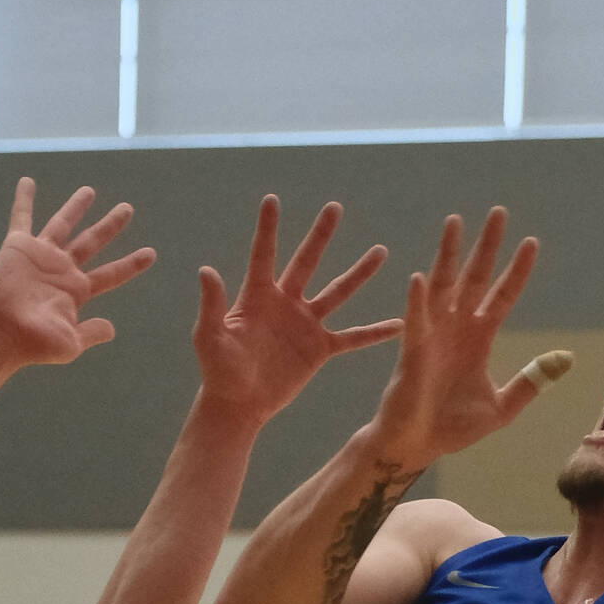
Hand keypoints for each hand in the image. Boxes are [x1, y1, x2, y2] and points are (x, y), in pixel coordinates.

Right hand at [0, 179, 155, 370]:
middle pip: (93, 242)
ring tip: (90, 190)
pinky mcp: (18, 247)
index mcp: (77, 291)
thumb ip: (92, 332)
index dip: (131, 264)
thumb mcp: (71, 343)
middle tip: (127, 209)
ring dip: (76, 206)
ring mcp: (41, 257)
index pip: (111, 274)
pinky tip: (27, 182)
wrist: (1, 335)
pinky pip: (22, 218)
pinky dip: (24, 200)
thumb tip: (112, 329)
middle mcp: (62, 270)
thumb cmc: (34, 345)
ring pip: (63, 224)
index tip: (151, 253)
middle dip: (110, 225)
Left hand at [192, 197, 397, 424]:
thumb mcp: (209, 336)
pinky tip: (398, 323)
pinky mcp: (319, 350)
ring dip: (359, 273)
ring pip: (337, 292)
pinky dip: (374, 332)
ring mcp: (305, 324)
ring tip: (381, 252)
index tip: (271, 199)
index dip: (268, 228)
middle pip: (307, 261)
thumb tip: (206, 270)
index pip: (264, 254)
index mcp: (258, 296)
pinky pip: (352, 337)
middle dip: (321, 235)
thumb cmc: (219, 371)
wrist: (238, 404)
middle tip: (334, 207)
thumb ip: (212, 304)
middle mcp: (286, 303)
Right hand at [369, 208, 551, 468]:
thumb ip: (531, 381)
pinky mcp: (413, 352)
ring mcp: (433, 336)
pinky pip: (415, 321)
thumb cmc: (452, 428)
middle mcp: (457, 329)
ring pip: (443, 286)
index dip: (517, 270)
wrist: (417, 447)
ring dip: (448, 255)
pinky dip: (417, 300)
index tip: (531, 242)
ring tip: (455, 222)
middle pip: (475, 278)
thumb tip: (566, 358)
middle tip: (498, 212)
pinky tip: (421, 278)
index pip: (503, 295)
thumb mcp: (501, 407)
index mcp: (479, 338)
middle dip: (487, 246)